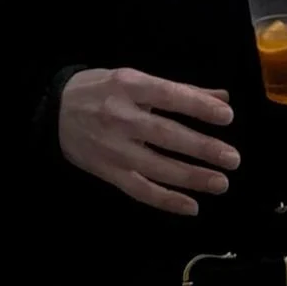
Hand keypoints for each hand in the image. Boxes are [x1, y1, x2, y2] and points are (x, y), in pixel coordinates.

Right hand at [57, 68, 239, 217]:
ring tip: (221, 183)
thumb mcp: (133, 79)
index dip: (198, 106)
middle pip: (166, 135)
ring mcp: (114, 148)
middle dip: (202, 148)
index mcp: (128, 86)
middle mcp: (120, 117)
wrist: (54, 111)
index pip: (168, 96)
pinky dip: (166, 200)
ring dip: (191, 177)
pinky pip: (140, 190)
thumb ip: (179, 90)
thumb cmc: (100, 89)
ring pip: (157, 167)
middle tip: (232, 158)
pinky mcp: (108, 172)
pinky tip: (191, 206)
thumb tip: (222, 97)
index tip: (227, 116)